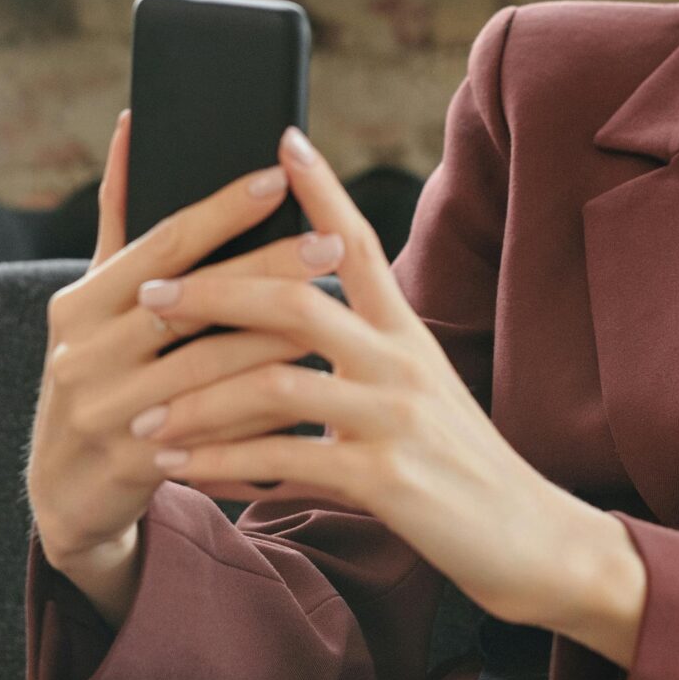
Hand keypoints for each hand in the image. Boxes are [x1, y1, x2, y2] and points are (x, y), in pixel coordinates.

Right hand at [24, 109, 348, 571]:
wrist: (64, 491)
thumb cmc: (100, 375)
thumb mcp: (95, 303)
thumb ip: (120, 220)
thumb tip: (135, 126)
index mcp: (80, 303)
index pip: (163, 244)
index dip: (222, 209)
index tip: (281, 177)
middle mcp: (85, 352)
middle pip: (193, 301)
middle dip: (267, 270)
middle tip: (331, 243)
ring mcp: (106, 410)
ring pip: (207, 367)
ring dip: (275, 341)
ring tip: (333, 315)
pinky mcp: (133, 462)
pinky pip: (213, 431)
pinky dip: (262, 410)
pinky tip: (308, 392)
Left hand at [124, 123, 609, 631]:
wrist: (534, 539)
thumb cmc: (460, 464)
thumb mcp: (421, 391)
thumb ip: (367, 354)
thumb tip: (299, 321)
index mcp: (407, 333)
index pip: (359, 243)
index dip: (322, 190)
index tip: (282, 140)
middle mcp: (402, 362)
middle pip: (297, 302)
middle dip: (214, 293)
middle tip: (150, 293)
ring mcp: (394, 419)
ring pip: (277, 385)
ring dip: (199, 401)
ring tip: (144, 418)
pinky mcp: (385, 480)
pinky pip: (285, 461)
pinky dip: (224, 466)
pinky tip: (181, 473)